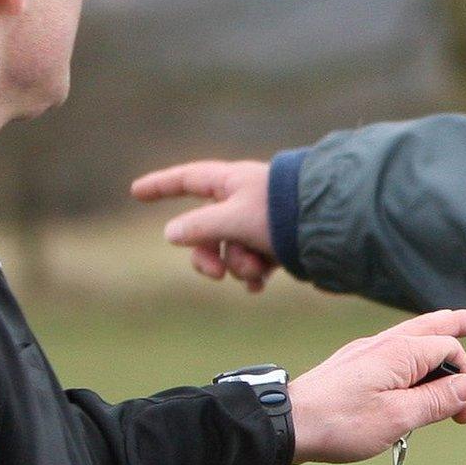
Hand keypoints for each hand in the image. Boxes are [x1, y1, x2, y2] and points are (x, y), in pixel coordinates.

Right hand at [131, 159, 276, 290]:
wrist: (330, 225)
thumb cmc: (282, 212)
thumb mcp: (233, 218)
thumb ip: (200, 227)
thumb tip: (171, 233)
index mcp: (230, 182)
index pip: (186, 180)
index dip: (161, 185)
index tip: (136, 192)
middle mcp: (242, 201)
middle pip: (205, 231)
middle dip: (207, 256)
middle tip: (214, 273)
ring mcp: (259, 224)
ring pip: (230, 251)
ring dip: (237, 266)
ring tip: (257, 270)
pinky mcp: (277, 244)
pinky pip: (252, 262)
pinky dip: (253, 274)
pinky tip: (259, 284)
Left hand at [290, 310, 465, 463]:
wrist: (287, 423)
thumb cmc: (341, 423)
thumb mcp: (398, 418)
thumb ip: (436, 400)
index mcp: (400, 352)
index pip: (449, 351)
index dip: (465, 380)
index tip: (462, 415)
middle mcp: (384, 343)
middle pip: (430, 326)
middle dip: (456, 324)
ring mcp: (365, 352)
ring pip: (410, 334)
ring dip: (435, 335)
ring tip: (450, 327)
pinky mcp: (352, 364)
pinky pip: (393, 347)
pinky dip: (413, 348)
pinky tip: (412, 359)